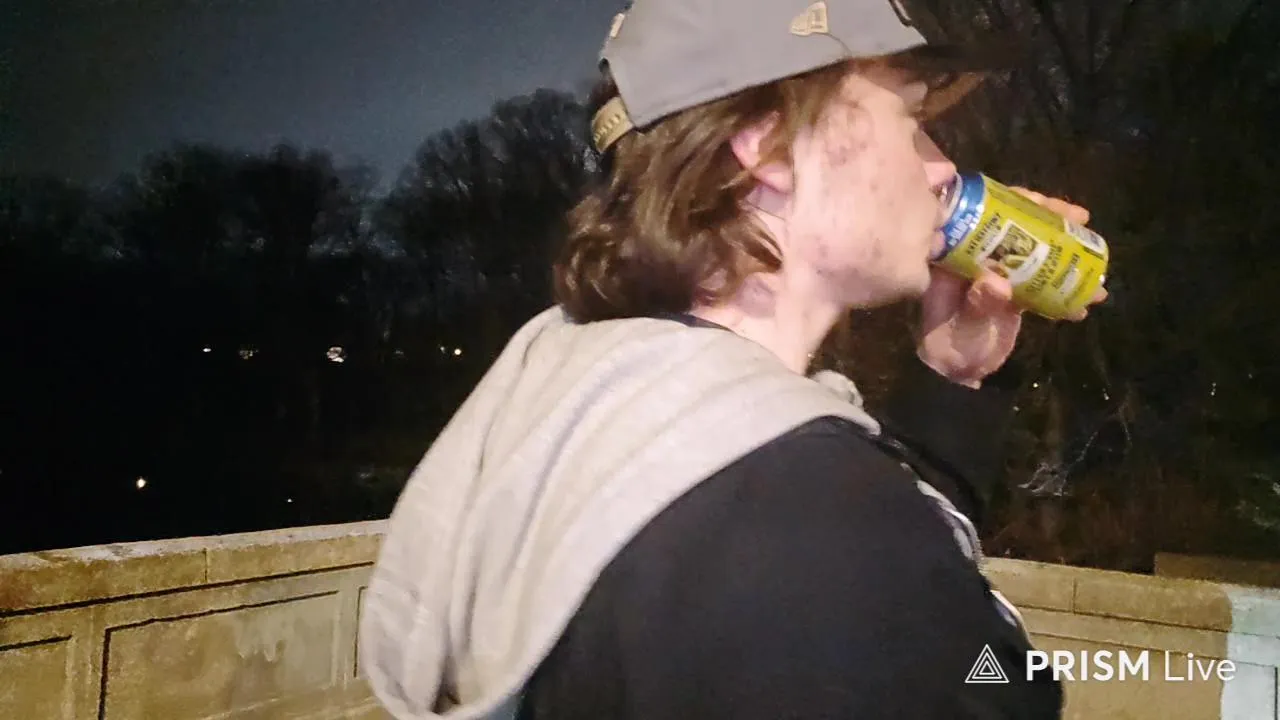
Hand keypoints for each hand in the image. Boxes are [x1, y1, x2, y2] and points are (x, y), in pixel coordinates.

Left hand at [915, 188, 1105, 387]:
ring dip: (1066, 250)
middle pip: (1014, 225)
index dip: (1015, 203)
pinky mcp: (1011, 292)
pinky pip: (1040, 278)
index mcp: (953, 255)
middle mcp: (974, 258)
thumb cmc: (950, 351)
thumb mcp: (963, 328)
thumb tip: (997, 282)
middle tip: (1082, 219)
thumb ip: (978, 306)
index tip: (1045, 203)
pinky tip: (1089, 297)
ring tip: (1097, 257)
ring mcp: (995, 273)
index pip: (984, 215)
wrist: (957, 378)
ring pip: (1031, 248)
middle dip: (1050, 219)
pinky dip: (1065, 284)